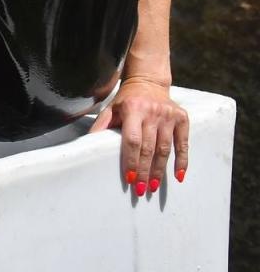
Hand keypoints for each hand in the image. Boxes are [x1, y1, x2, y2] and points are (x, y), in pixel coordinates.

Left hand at [88, 75, 188, 193]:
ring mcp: (169, 116)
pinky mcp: (182, 118)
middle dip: (144, 171)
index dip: (131, 160)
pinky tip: (177, 176)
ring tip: (153, 187)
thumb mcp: (111, 109)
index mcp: (133, 109)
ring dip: (159, 170)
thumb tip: (87, 144)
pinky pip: (183, 144)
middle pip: (148, 148)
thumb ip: (101, 125)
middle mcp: (152, 112)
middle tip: (140, 189)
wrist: (148, 82)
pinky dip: (182, 161)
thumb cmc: (126, 100)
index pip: (132, 140)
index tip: (128, 178)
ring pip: (164, 149)